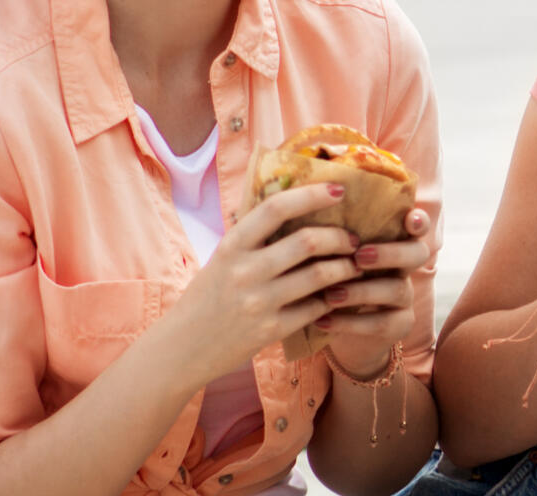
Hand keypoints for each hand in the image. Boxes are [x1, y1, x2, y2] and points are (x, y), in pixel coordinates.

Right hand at [155, 182, 362, 388]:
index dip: (312, 194)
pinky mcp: (271, 330)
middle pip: (308, 241)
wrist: (183, 347)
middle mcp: (245, 270)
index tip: (338, 190)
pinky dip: (332, 299)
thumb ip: (254, 236)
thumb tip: (297, 204)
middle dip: (340, 237)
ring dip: (346, 268)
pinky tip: (337, 295)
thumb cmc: (208, 297)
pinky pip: (317, 308)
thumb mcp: (223, 258)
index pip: (276, 207)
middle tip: (352, 240)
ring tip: (353, 265)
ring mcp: (259, 302)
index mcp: (232, 245)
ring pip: (320, 275)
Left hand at [311, 206, 436, 376]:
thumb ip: (330, 234)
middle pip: (417, 254)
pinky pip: (382, 323)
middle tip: (359, 256)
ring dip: (362, 291)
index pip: (416, 225)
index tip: (409, 219)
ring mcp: (405, 296)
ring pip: (397, 289)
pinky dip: (350, 322)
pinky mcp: (400, 324)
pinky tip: (322, 320)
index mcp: (392, 241)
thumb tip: (307, 204)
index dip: (418, 221)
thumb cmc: (327, 277)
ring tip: (330, 295)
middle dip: (390, 253)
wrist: (334, 326)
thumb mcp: (328, 254)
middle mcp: (405, 266)